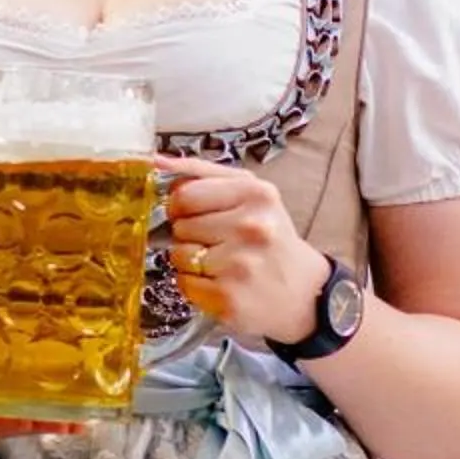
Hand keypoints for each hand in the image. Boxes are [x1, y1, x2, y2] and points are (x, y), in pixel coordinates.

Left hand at [154, 156, 330, 345]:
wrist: (303, 291)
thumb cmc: (269, 237)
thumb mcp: (249, 193)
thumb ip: (202, 173)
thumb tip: (156, 161)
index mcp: (256, 195)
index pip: (184, 194)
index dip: (181, 206)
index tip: (195, 213)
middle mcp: (251, 228)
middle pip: (179, 225)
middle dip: (190, 234)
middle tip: (218, 241)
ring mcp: (240, 265)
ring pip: (178, 255)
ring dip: (190, 261)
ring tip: (220, 263)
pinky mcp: (228, 298)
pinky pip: (184, 284)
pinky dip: (195, 285)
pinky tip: (221, 283)